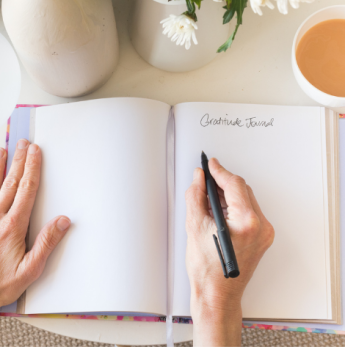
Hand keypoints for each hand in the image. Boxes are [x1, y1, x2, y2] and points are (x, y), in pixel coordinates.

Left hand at [0, 140, 70, 344]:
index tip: (35, 152)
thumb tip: (62, 221)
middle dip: (19, 161)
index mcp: (12, 227)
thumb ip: (47, 243)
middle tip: (23, 144)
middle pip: (10, 183)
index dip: (33, 168)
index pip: (26, 190)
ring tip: (2, 151)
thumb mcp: (29, 270)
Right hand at [185, 158, 273, 346]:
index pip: (234, 185)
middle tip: (205, 179)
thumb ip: (196, 196)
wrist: (217, 295)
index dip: (219, 171)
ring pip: (246, 200)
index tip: (210, 164)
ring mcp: (264, 233)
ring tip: (208, 194)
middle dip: (223, 182)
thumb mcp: (195, 226)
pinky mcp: (261, 238)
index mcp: (247, 222)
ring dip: (227, 194)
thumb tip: (199, 178)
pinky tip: (218, 208)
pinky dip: (233, 206)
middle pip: (242, 190)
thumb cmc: (207, 270)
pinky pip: (248, 212)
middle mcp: (261, 227)